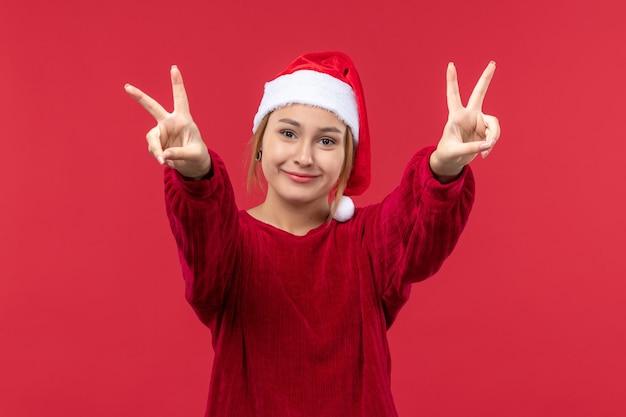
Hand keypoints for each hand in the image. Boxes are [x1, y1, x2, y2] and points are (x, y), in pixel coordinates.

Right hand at [124, 66, 210, 179]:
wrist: (192, 165)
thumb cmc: (197, 156)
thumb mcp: (194, 155)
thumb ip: (180, 154)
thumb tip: (163, 155)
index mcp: (183, 119)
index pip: (180, 99)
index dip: (177, 84)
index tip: (174, 68)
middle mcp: (170, 122)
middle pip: (153, 107)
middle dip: (140, 97)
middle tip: (127, 87)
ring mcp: (161, 132)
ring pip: (151, 137)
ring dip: (155, 149)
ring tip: (163, 161)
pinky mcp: (156, 142)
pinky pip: (152, 148)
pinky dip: (157, 156)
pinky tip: (165, 161)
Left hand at [430, 61, 500, 181]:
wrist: (452, 162)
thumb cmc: (448, 154)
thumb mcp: (456, 152)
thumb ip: (472, 148)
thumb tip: (489, 144)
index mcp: (456, 116)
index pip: (453, 96)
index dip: (452, 80)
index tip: (450, 64)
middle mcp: (469, 115)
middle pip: (479, 93)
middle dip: (486, 78)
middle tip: (493, 63)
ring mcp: (478, 122)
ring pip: (493, 123)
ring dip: (493, 136)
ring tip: (486, 149)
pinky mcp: (485, 131)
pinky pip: (494, 135)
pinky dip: (491, 145)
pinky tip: (485, 154)